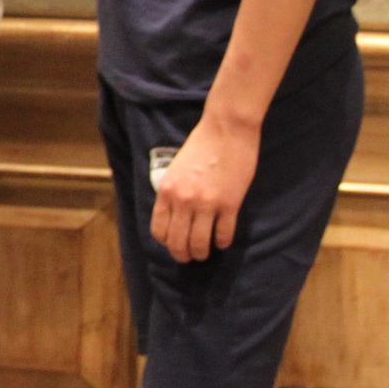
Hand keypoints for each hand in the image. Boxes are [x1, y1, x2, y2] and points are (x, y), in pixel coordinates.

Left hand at [150, 111, 259, 261]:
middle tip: (190, 257)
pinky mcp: (229, 204)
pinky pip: (224, 234)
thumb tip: (175, 216)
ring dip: (202, 252)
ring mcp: (206, 204)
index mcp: (166, 191)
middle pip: (178, 242)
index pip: (159, 230)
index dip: (166, 243)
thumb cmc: (201, 145)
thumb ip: (173, 192)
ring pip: (200, 243)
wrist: (226, 130)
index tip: (174, 245)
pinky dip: (223, 242)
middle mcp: (183, 201)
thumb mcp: (176, 169)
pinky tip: (223, 241)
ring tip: (206, 252)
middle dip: (183, 255)